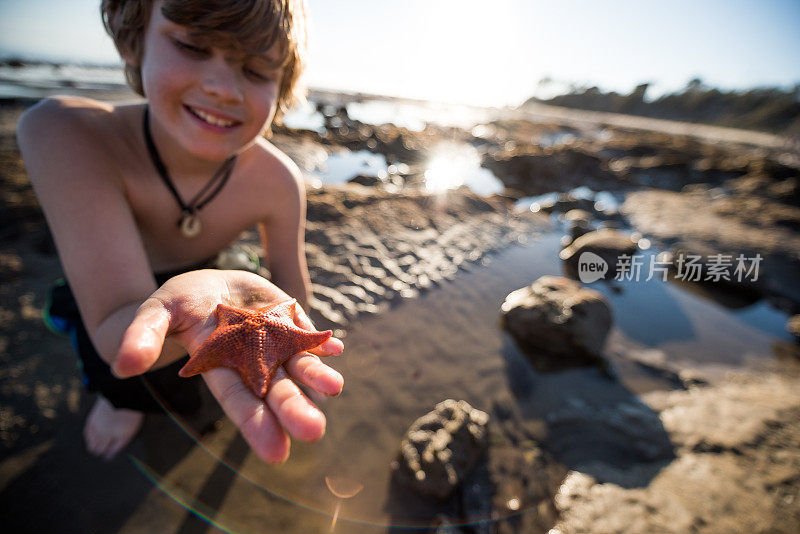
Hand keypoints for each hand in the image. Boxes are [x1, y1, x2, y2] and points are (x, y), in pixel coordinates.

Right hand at [111, 269, 343, 462]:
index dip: (256, 425)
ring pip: (299, 364)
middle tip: (313, 432)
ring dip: (317, 376)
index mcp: (220, 369)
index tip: (277, 453)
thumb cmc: (180, 304)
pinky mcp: (291, 320)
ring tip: (333, 388)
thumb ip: (142, 337)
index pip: (240, 401)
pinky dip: (321, 341)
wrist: (212, 283)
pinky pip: (308, 333)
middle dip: (294, 410)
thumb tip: (122, 367)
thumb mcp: (156, 313)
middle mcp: (253, 361)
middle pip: (276, 390)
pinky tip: (334, 348)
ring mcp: (275, 341)